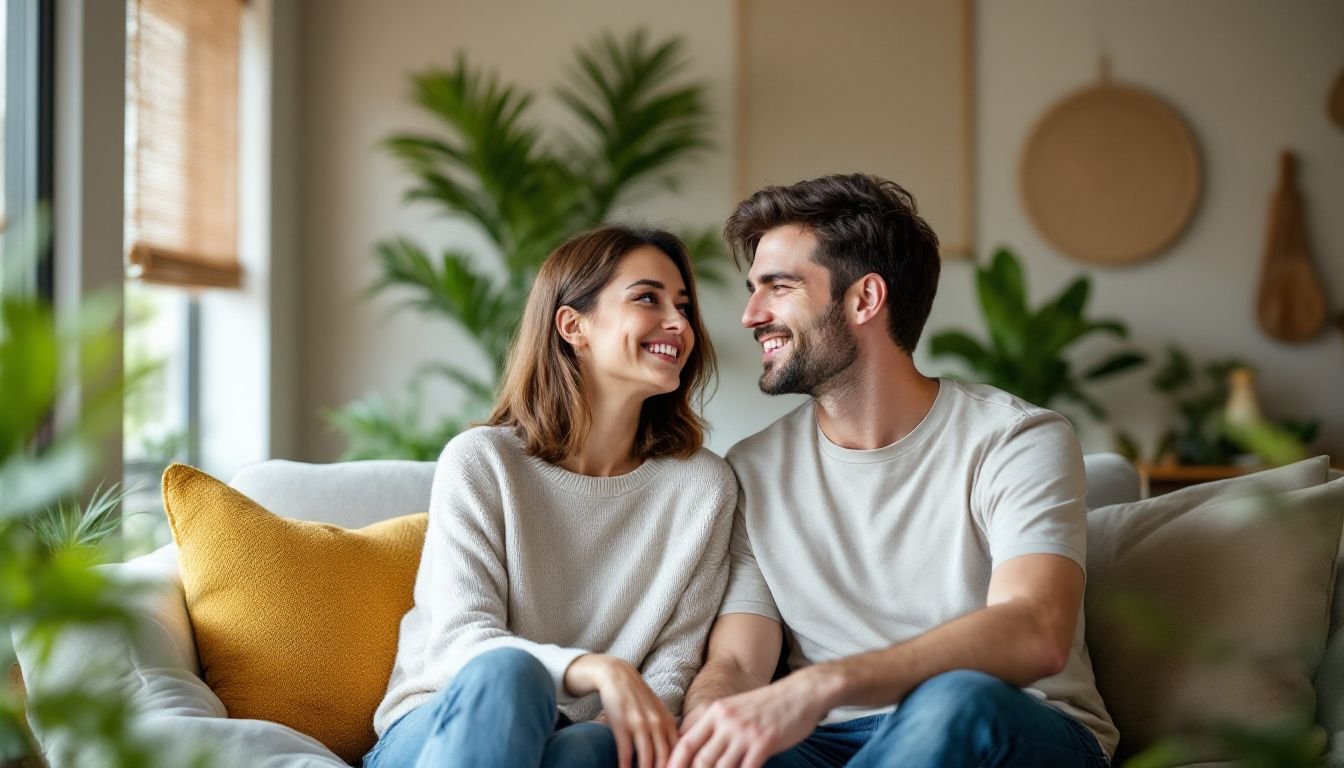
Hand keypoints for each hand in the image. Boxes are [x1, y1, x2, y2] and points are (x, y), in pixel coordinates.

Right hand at [566, 654, 678, 767]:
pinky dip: (625, 767)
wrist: (617, 676)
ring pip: (646, 759)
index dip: (678, 766)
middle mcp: (657, 724)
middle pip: (665, 759)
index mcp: (669, 722)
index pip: (679, 751)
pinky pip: (625, 753)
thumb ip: (668, 730)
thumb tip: (676, 751)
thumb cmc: (638, 697)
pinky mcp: (622, 726)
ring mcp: (640, 725)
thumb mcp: (658, 711)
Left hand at [668, 675, 825, 767]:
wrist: (801, 692)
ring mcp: (745, 732)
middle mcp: (727, 721)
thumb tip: (692, 744)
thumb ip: (716, 725)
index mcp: (716, 712)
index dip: (674, 763)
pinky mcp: (764, 743)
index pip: (686, 742)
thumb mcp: (735, 707)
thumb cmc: (767, 705)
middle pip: (700, 760)